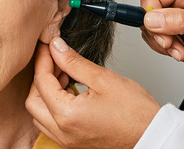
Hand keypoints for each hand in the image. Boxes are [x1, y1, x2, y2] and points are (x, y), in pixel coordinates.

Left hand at [26, 38, 160, 148]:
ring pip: (39, 114)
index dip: (43, 59)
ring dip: (46, 93)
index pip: (42, 82)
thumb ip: (75, 62)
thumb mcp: (103, 79)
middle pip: (33, 101)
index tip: (48, 45)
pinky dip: (54, 106)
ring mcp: (66, 140)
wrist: (150, 134)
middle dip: (41, 77)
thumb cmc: (135, 112)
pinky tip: (70, 90)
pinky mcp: (73, 142)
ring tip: (65, 74)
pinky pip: (51, 123)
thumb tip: (57, 48)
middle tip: (55, 59)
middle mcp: (62, 131)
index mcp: (67, 115)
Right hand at [140, 0, 183, 71]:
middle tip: (174, 45)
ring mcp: (171, 14)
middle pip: (147, 12)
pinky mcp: (168, 28)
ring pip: (148, 27)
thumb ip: (179, 20)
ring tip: (181, 50)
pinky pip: (152, 37)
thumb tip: (152, 18)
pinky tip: (179, 50)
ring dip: (162, 44)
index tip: (164, 34)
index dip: (151, 16)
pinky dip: (163, 48)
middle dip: (159, 34)